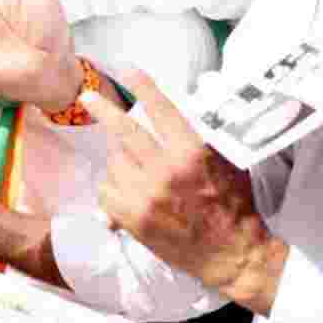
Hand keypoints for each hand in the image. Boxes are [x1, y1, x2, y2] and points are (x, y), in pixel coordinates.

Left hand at [87, 69, 288, 314]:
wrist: (232, 254)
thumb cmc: (234, 203)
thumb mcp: (228, 160)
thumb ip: (205, 133)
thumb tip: (192, 97)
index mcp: (192, 153)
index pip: (163, 111)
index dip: (144, 87)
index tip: (127, 68)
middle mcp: (166, 172)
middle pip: (125, 132)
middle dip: (103, 110)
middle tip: (87, 97)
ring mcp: (146, 197)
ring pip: (115, 163)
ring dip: (121, 161)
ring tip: (137, 170)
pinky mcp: (133, 219)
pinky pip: (107, 192)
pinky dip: (113, 188)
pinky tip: (126, 191)